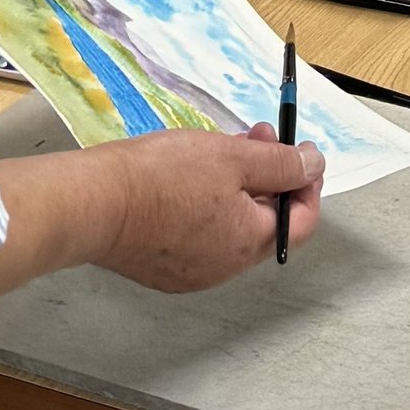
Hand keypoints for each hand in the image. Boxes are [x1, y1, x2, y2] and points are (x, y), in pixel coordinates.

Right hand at [96, 125, 325, 291]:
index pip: (301, 220)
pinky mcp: (163, 268)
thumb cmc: (161, 178)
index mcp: (248, 243)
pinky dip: (208, 207)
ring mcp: (192, 272)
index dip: (305, 182)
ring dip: (239, 189)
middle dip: (270, 177)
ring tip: (220, 151)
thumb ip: (280, 163)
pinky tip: (189, 178)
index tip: (299, 152)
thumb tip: (314, 166)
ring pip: (233, 228)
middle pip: (266, 222)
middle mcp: (225, 268)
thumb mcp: (233, 156)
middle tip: (257, 136)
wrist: (95, 204)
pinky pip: (201, 237)